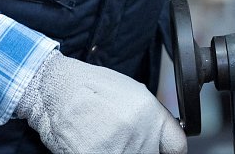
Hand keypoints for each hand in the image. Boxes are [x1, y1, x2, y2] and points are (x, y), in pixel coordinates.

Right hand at [15, 49, 186, 153]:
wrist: (58, 88)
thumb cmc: (89, 87)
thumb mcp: (132, 94)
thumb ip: (150, 118)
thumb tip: (158, 137)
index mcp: (151, 114)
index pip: (176, 146)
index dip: (168, 151)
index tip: (161, 150)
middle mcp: (140, 132)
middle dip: (140, 150)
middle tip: (122, 142)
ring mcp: (119, 149)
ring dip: (119, 152)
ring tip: (105, 141)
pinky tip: (92, 145)